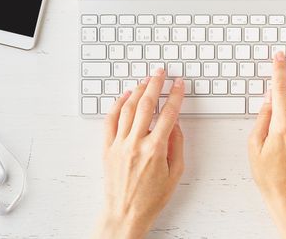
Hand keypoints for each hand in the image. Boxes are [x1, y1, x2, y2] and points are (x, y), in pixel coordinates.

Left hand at [94, 69, 184, 238]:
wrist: (125, 214)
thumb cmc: (151, 198)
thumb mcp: (175, 173)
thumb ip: (177, 145)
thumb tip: (175, 124)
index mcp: (155, 149)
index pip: (168, 114)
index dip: (175, 95)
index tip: (178, 84)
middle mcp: (136, 143)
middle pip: (146, 105)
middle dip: (155, 84)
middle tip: (160, 72)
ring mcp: (119, 145)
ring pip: (127, 109)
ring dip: (137, 91)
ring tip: (145, 81)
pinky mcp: (107, 148)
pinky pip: (110, 121)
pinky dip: (117, 105)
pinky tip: (124, 96)